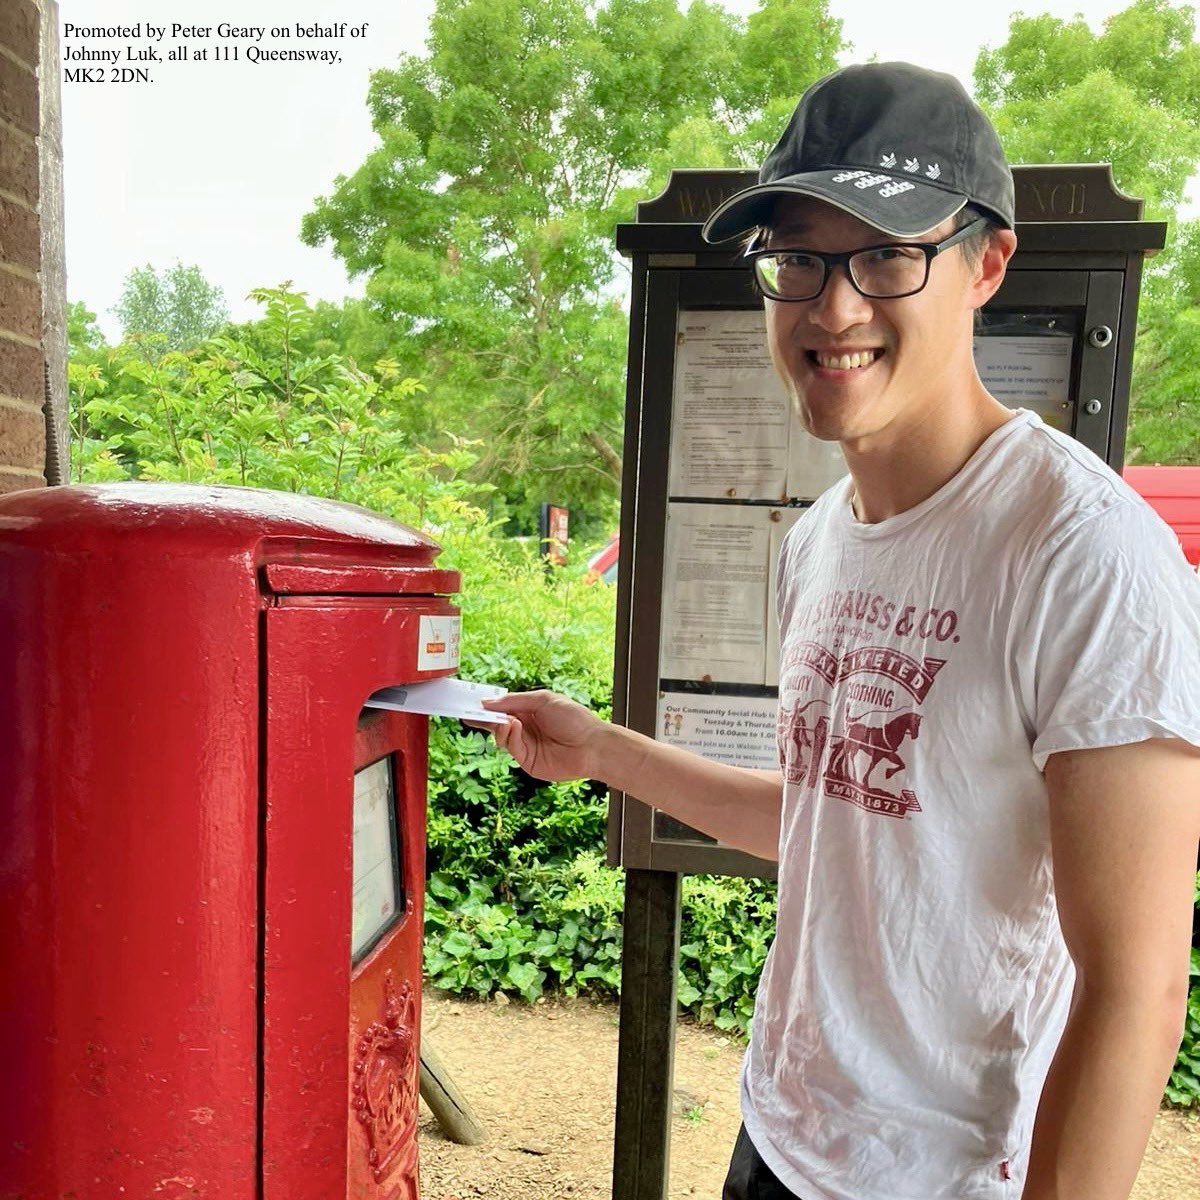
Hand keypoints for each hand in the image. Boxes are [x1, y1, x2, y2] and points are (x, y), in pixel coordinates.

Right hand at [474, 690, 607, 781]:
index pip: (502, 708)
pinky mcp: (527, 761)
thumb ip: (514, 701)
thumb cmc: (574, 718)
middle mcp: (525, 728)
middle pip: (496, 724)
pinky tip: (515, 725)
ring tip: (506, 719)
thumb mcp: (543, 700)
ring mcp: (525, 746)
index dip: (486, 706)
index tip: (468, 702)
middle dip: (483, 718)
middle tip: (468, 713)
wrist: (592, 745)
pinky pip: (511, 747)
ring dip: (499, 726)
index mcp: (528, 711)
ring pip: (500, 736)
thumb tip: (487, 702)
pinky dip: (509, 735)